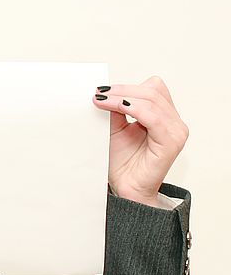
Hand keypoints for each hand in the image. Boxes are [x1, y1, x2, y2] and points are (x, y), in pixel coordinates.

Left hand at [91, 76, 187, 206]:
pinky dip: (133, 108)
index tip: (102, 90)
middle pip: (153, 91)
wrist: (125, 188)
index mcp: (164, 117)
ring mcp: (176, 132)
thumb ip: (117, 110)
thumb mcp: (116, 129)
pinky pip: (154, 118)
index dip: (128, 86)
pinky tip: (117, 108)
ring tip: (101, 100)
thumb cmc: (122, 163)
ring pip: (152, 100)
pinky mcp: (171, 142)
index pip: (153, 89)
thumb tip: (106, 92)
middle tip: (99, 93)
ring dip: (123, 97)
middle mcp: (174, 123)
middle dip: (122, 90)